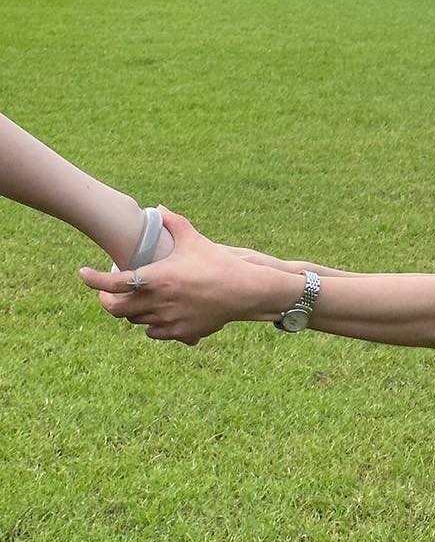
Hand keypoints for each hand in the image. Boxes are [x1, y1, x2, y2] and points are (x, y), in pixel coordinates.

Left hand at [80, 208, 281, 342]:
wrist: (245, 291)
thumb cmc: (218, 264)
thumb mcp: (195, 240)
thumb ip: (173, 223)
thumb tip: (158, 208)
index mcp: (157, 278)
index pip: (113, 282)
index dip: (93, 279)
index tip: (83, 274)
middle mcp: (159, 301)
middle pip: (116, 308)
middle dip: (108, 301)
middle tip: (109, 293)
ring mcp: (169, 319)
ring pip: (134, 321)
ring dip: (131, 311)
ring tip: (136, 300)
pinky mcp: (181, 332)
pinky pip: (154, 333)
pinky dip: (150, 325)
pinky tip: (156, 316)